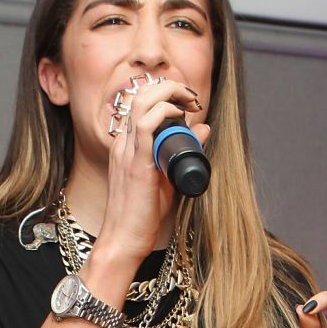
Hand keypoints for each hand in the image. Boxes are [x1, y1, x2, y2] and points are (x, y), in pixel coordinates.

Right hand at [98, 73, 209, 259]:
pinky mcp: (136, 164)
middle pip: (141, 93)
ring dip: (169, 93)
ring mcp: (127, 151)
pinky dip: (165, 113)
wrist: (123, 240)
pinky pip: (145, 125)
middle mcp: (123, 143)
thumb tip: (203, 128)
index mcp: (126, 145)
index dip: (167, 94)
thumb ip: (182, 151)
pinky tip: (179, 117)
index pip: (142, 103)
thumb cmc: (142, 215)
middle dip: (170, 87)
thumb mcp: (167, 177)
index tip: (188, 103)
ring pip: (142, 101)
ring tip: (189, 102)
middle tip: (191, 98)